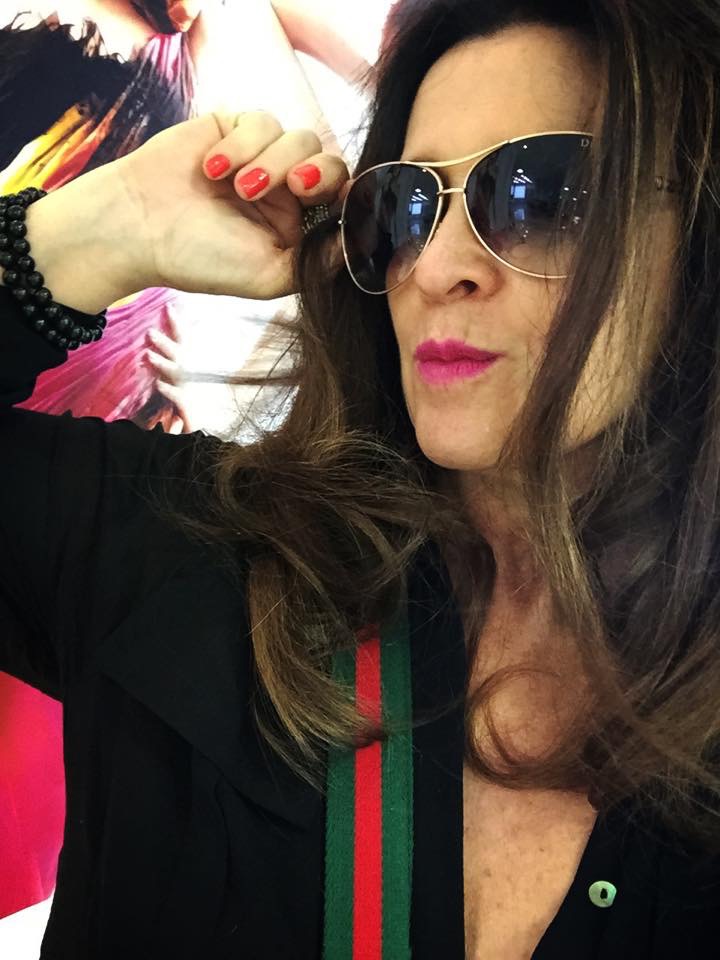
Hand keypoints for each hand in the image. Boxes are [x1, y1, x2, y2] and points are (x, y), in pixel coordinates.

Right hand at [114, 110, 350, 300]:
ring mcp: (262, 158)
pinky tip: (213, 169)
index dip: (351, 198)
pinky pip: (262, 121)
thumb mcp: (269, 276)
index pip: (344, 204)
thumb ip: (318, 263)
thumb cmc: (200, 259)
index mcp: (300, 228)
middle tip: (298, 187)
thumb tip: (363, 242)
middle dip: (319, 173)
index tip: (346, 203)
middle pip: (330, 165)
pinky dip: (242, 144)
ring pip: (300, 139)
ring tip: (238, 188)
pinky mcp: (235, 129)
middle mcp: (286, 193)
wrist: (137, 228)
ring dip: (273, 162)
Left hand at [141, 311, 196, 433]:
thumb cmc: (186, 404)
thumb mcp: (176, 382)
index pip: (183, 341)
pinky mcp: (189, 407)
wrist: (202, 429)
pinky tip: (159, 385)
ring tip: (149, 356)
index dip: (176, 324)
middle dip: (165, 343)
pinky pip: (178, 396)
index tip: (169, 306)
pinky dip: (169, 390)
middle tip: (150, 333)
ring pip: (177, 373)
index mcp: (188, 367)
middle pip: (179, 354)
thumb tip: (149, 349)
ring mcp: (191, 390)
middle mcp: (191, 376)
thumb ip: (167, 367)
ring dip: (163, 364)